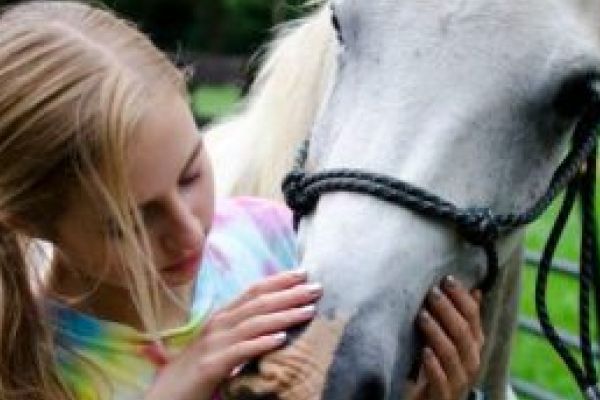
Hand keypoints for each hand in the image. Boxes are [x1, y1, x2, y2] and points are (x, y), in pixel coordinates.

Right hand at [145, 269, 321, 399]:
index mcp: (222, 317)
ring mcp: (214, 343)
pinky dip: (261, 343)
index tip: (304, 273)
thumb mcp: (222, 344)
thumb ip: (243, 330)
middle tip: (317, 288)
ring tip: (308, 311)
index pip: (254, 291)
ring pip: (254, 323)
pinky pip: (241, 351)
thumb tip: (273, 322)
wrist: (166, 395)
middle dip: (290, 293)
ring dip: (283, 315)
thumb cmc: (197, 369)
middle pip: (259, 303)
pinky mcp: (211, 365)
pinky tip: (281, 340)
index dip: (279, 280)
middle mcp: (219, 324)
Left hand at [407, 276, 483, 399]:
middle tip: (431, 293)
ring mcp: (458, 381)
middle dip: (447, 311)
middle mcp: (471, 362)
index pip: (473, 317)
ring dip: (437, 333)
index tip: (447, 279)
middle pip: (463, 333)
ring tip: (422, 316)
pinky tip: (424, 351)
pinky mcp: (443, 397)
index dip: (461, 298)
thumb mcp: (449, 338)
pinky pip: (441, 381)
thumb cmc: (437, 363)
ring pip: (452, 354)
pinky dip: (433, 366)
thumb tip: (475, 289)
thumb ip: (460, 317)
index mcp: (474, 345)